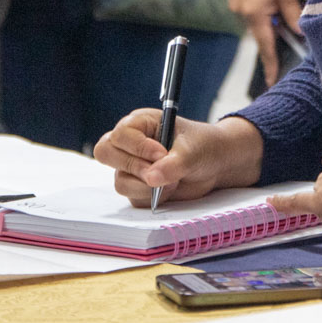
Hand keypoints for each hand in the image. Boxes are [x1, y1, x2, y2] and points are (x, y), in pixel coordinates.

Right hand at [96, 112, 263, 205]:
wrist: (215, 165)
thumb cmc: (203, 147)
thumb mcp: (192, 151)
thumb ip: (172, 164)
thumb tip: (151, 179)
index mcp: (140, 123)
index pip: (120, 135)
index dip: (137, 147)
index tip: (161, 154)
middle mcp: (130, 144)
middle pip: (106, 153)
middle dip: (134, 167)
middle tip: (157, 173)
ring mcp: (131, 167)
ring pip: (120, 181)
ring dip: (147, 186)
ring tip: (173, 180)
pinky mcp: (137, 187)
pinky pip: (133, 198)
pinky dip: (152, 198)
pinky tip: (170, 189)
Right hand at [228, 0, 303, 84]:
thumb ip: (293, 14)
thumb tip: (300, 33)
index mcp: (254, 14)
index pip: (266, 46)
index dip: (272, 64)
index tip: (273, 81)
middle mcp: (241, 13)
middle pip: (261, 35)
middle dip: (275, 39)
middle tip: (291, 44)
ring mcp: (236, 5)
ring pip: (258, 23)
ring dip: (270, 24)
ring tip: (284, 14)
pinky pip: (252, 13)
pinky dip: (264, 15)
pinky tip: (273, 5)